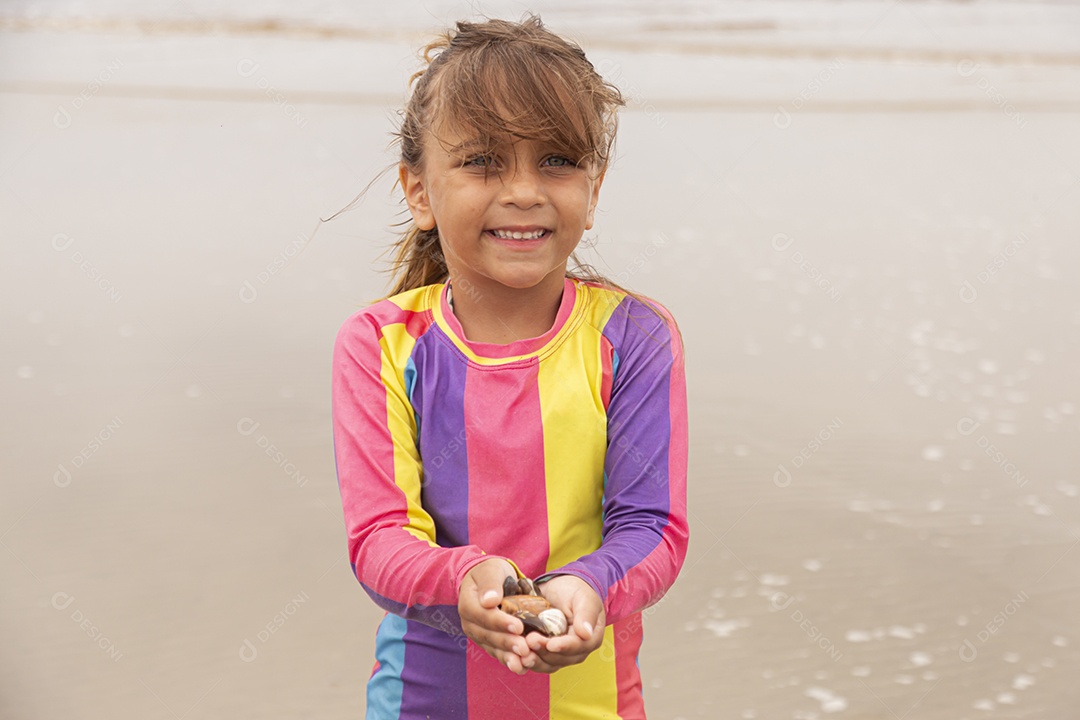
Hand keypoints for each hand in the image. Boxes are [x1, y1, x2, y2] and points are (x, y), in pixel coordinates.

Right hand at [458, 558, 536, 674]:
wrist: (489, 580)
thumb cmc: (491, 572)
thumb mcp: (490, 570)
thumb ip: (490, 583)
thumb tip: (490, 601)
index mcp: (468, 604)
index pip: (482, 615)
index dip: (499, 622)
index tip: (518, 626)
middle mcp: (470, 623)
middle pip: (488, 635)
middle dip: (507, 642)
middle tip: (525, 648)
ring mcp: (479, 635)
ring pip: (493, 648)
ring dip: (509, 656)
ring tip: (524, 662)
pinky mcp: (489, 643)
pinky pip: (498, 653)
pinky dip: (510, 660)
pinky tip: (523, 667)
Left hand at [525, 575, 604, 672]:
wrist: (560, 589)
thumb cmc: (575, 591)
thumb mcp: (584, 597)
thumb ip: (586, 614)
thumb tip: (586, 634)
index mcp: (590, 638)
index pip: (578, 646)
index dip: (564, 646)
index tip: (551, 644)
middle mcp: (576, 651)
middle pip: (560, 658)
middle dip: (544, 652)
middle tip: (530, 640)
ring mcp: (560, 654)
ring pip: (547, 664)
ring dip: (534, 660)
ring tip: (521, 653)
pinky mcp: (545, 653)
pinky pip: (537, 661)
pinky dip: (526, 660)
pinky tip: (515, 656)